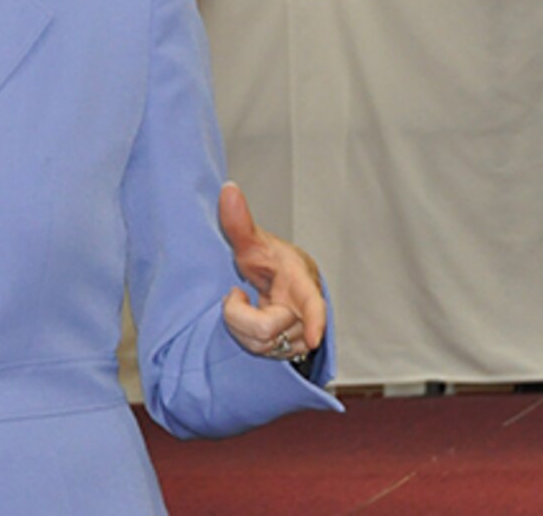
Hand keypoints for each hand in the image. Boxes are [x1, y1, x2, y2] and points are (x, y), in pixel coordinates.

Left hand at [217, 182, 326, 360]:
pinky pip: (262, 354)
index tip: (313, 338)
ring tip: (243, 305)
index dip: (314, 322)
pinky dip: (246, 338)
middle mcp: (304, 313)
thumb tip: (228, 189)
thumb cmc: (270, 261)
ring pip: (263, 347)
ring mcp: (298, 334)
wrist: (278, 280)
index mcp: (301, 282)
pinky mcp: (290, 349)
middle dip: (239, 316)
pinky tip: (247, 320)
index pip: (312, 305)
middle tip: (236, 295)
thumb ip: (239, 220)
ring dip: (241, 328)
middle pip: (268, 330)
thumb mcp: (252, 241)